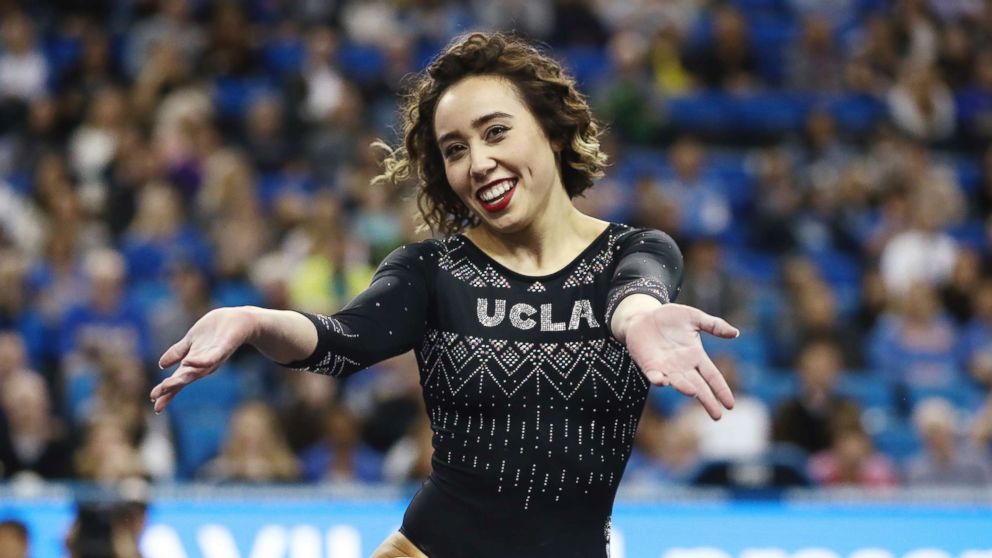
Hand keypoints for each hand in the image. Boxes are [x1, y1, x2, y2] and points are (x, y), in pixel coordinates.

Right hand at [149, 308, 255, 413]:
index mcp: (194, 363)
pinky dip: (200, 361)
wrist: (240, 320)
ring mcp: (213, 357)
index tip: (153, 402)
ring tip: (166, 385)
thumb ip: (178, 352)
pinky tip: (187, 362)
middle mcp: (203, 365)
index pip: (177, 379)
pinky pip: (212, 357)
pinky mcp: (223, 348)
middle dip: (170, 389)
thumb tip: (161, 365)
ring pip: (195, 371)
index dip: (166, 391)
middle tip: (155, 398)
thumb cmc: (216, 331)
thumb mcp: (192, 340)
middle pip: (184, 379)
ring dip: (181, 378)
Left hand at [623, 303, 738, 419]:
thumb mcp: (694, 318)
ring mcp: (666, 368)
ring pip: (678, 382)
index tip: (730, 405)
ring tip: (693, 392)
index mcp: (696, 356)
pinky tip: (662, 380)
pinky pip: (654, 376)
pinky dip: (658, 379)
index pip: (713, 376)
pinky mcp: (649, 366)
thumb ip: (713, 325)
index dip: (721, 389)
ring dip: (684, 388)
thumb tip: (736, 333)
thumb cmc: (669, 318)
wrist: (643, 317)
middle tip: (717, 416)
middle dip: (707, 400)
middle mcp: (682, 367)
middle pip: (699, 386)